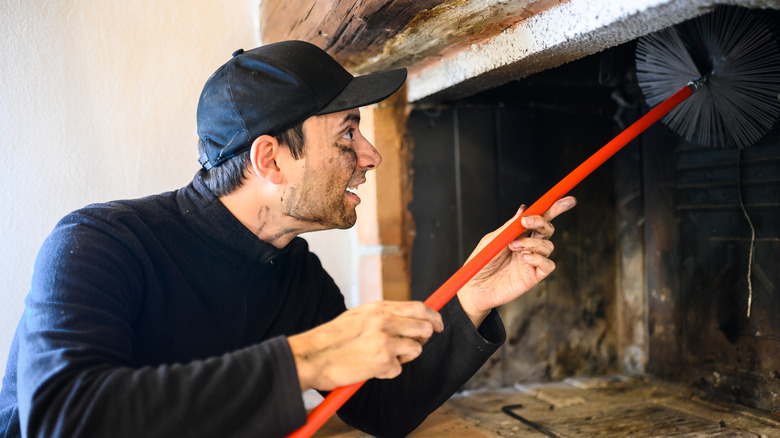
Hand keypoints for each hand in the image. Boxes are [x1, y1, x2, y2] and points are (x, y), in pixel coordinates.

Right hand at [287, 301, 442, 391]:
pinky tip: (370, 367)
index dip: (433, 316)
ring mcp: (386, 341)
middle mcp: (385, 321)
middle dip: (422, 338)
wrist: (314, 356)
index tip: (438, 324)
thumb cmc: (334, 338)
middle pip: (425, 328)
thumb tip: (410, 317)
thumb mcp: (360, 316)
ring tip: (382, 357)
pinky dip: (387, 371)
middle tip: (410, 345)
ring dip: (404, 357)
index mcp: (379, 308)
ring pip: (416, 350)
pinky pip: (399, 369)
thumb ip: (384, 315)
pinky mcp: (383, 361)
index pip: (419, 307)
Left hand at [457, 196, 576, 326]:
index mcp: (520, 233)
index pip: (541, 218)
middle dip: (542, 221)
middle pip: (548, 229)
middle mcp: (529, 245)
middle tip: (526, 222)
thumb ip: (510, 226)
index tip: (567, 200)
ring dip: (532, 243)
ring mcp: (533, 260)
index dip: (555, 207)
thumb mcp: (493, 240)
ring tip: (513, 247)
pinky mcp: (534, 276)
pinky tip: (524, 258)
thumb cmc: (481, 262)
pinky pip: (548, 264)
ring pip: (548, 246)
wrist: (475, 287)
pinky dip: (538, 258)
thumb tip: (524, 209)